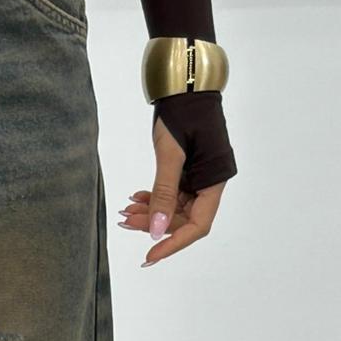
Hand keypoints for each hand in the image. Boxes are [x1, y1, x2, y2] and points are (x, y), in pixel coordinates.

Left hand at [118, 114, 226, 266]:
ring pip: (175, 207)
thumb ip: (164, 193)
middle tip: (125, 222)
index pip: (197, 226)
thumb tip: (157, 231)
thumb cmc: (182, 113)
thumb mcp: (170, 155)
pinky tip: (135, 198)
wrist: (185, 84)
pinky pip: (172, 193)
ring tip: (125, 212)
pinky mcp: (189, 170)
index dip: (174, 243)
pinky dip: (154, 198)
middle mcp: (211, 182)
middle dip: (155, 224)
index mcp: (215, 181)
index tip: (150, 255)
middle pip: (184, 218)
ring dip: (151, 212)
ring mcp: (200, 177)